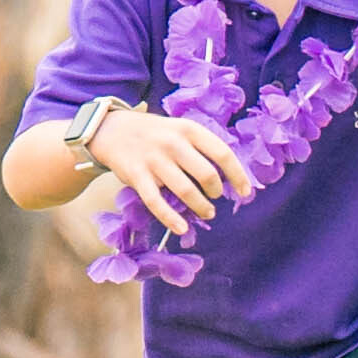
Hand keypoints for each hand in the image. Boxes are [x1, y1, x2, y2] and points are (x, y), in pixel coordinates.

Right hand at [78, 107, 253, 237]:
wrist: (112, 129)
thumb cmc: (156, 135)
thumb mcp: (180, 130)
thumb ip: (201, 149)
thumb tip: (229, 177)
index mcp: (189, 129)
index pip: (223, 154)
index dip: (238, 175)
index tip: (245, 192)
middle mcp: (173, 143)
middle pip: (207, 174)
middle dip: (216, 192)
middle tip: (215, 198)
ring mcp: (154, 159)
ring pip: (186, 191)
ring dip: (201, 207)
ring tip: (207, 212)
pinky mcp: (137, 175)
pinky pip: (156, 202)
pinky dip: (171, 218)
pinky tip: (182, 228)